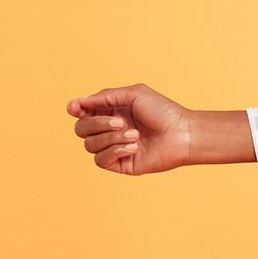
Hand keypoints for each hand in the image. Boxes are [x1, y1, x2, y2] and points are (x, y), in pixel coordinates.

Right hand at [65, 83, 196, 174]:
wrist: (182, 134)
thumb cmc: (163, 111)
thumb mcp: (133, 94)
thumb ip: (104, 97)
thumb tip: (78, 103)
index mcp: (111, 111)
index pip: (82, 112)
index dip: (75, 109)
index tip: (75, 108)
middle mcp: (110, 130)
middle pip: (81, 129)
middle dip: (97, 124)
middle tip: (120, 122)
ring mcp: (114, 148)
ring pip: (89, 145)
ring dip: (111, 138)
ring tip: (134, 135)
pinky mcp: (121, 164)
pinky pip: (101, 160)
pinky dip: (115, 151)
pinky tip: (133, 147)